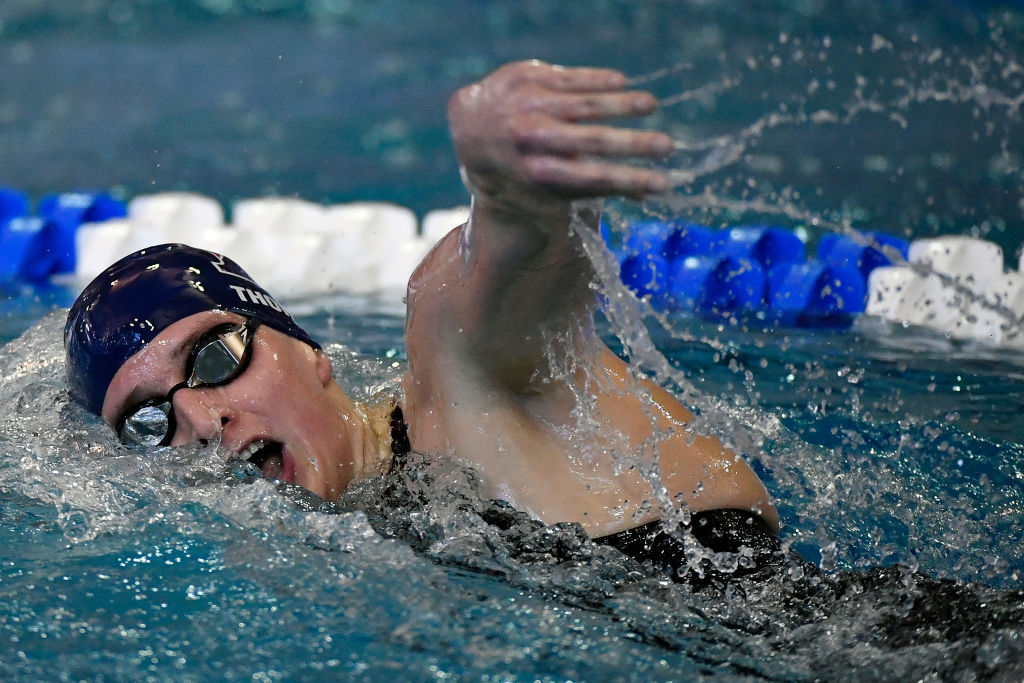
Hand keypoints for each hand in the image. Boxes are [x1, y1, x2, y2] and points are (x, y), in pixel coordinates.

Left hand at [448, 61, 672, 210]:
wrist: (471, 128)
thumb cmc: (520, 166)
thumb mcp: (547, 185)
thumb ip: (593, 187)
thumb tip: (645, 196)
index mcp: (537, 173)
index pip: (592, 179)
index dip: (629, 181)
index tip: (663, 184)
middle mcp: (532, 139)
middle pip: (592, 142)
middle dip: (634, 144)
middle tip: (669, 147)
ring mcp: (528, 105)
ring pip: (583, 105)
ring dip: (621, 104)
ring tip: (652, 105)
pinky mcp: (528, 77)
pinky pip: (571, 77)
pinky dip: (598, 80)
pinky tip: (623, 82)